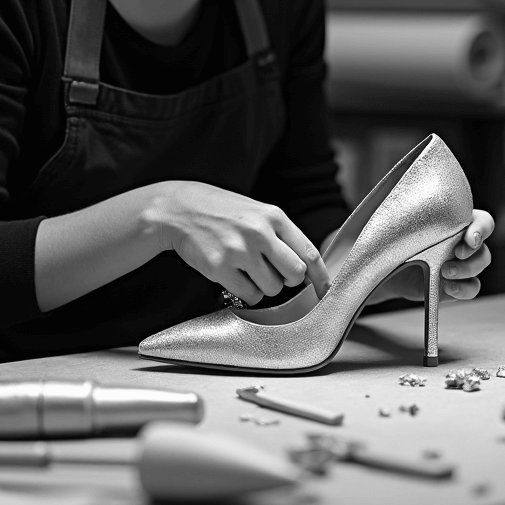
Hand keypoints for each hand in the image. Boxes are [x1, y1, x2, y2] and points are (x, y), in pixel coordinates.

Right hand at [149, 181, 329, 304]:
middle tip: (275, 274)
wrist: (179, 209)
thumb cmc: (221, 211)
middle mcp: (259, 233)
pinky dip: (247, 292)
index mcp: (273, 216)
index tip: (325, 289)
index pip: (309, 252)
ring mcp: (239, 251)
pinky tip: (235, 276)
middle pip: (295, 274)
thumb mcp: (256, 212)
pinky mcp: (221, 268)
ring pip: (272, 288)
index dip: (321, 276)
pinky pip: (249, 295)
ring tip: (248, 269)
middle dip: (288, 280)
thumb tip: (306, 266)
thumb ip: (280, 234)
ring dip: (264, 286)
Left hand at [363, 208, 493, 304]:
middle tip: (456, 254)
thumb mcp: (404, 225)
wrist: (389, 270)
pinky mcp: (457, 284)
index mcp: (456, 223)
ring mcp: (462, 265)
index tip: (469, 237)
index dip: (481, 229)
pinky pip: (472, 288)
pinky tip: (448, 287)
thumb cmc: (398, 241)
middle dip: (473, 253)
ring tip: (445, 272)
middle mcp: (463, 243)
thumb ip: (412, 214)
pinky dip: (464, 289)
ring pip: (480, 266)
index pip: (483, 222)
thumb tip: (401, 201)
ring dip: (467, 270)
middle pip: (483, 248)